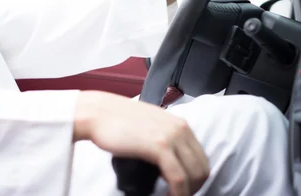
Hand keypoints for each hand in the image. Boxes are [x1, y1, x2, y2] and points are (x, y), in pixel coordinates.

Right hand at [74, 91, 209, 195]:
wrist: (98, 113)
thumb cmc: (117, 120)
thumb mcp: (150, 125)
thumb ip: (163, 137)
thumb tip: (169, 159)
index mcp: (180, 123)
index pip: (201, 158)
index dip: (195, 179)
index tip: (182, 189)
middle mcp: (180, 128)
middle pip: (202, 169)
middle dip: (192, 188)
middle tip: (175, 195)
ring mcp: (171, 136)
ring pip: (194, 175)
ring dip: (185, 193)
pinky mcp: (160, 146)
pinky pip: (178, 178)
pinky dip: (176, 193)